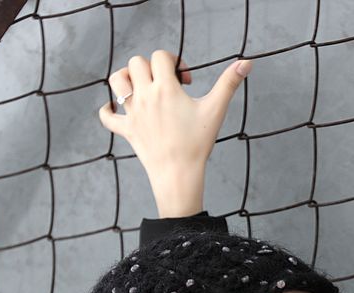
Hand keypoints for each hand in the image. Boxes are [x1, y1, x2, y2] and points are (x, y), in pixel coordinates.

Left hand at [98, 50, 251, 216]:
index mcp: (165, 89)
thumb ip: (229, 84)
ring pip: (116, 81)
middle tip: (167, 85)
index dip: (174, 61)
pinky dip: (109, 110)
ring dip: (127, 78)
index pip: (160, 56)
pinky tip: (119, 108)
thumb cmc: (198, 143)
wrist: (179, 173)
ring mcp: (132, 113)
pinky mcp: (126, 130)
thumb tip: (247, 62)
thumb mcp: (215, 110)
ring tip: (143, 88)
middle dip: (151, 67)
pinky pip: (107, 117)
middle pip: (136, 63)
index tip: (186, 80)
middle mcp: (145, 96)